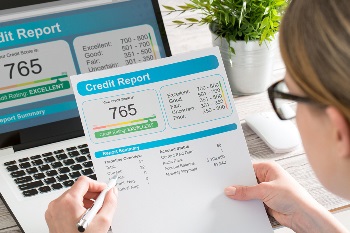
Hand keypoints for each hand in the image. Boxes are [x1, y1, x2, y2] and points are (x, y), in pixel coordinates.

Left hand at [45, 176, 117, 232]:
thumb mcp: (103, 221)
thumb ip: (110, 202)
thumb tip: (112, 192)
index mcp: (68, 201)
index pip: (84, 181)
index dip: (98, 185)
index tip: (105, 191)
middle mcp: (57, 204)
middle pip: (78, 188)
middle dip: (92, 194)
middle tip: (103, 202)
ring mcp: (53, 211)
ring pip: (72, 197)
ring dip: (86, 201)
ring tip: (95, 212)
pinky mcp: (52, 217)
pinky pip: (66, 205)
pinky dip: (77, 207)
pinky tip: (86, 217)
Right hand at [224, 162, 346, 232]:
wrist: (303, 215)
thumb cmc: (294, 197)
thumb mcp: (265, 190)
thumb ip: (246, 191)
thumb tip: (232, 190)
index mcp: (269, 168)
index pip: (248, 168)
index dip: (237, 173)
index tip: (226, 177)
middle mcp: (267, 178)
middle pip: (247, 180)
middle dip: (239, 186)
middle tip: (228, 188)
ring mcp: (266, 190)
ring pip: (249, 192)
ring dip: (243, 196)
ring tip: (233, 197)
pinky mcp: (266, 201)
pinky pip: (252, 201)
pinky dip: (247, 203)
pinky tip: (241, 205)